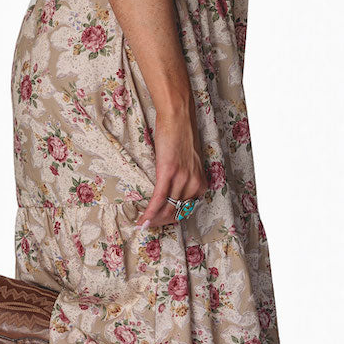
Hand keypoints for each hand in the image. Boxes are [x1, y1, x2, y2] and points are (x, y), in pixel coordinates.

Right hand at [137, 101, 208, 228]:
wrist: (178, 117)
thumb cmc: (182, 135)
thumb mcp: (190, 162)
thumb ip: (185, 178)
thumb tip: (171, 190)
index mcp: (201, 182)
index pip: (186, 209)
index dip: (172, 218)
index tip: (160, 221)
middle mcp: (194, 183)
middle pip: (176, 212)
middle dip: (161, 222)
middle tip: (148, 225)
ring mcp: (182, 179)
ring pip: (167, 208)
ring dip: (154, 219)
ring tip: (143, 223)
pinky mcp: (168, 172)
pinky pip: (159, 198)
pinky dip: (150, 211)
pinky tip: (143, 218)